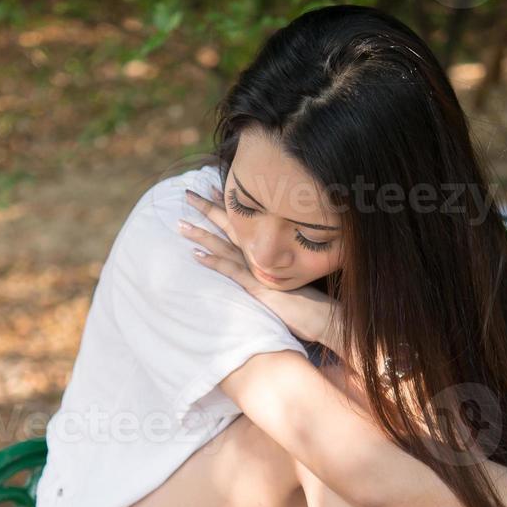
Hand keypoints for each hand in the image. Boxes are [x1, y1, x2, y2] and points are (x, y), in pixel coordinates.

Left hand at [179, 187, 333, 344]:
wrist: (326, 318)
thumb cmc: (311, 304)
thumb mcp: (290, 282)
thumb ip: (278, 270)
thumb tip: (269, 264)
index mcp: (269, 251)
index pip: (244, 223)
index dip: (229, 205)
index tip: (215, 189)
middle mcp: (263, 255)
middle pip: (231, 226)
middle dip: (209, 208)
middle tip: (189, 193)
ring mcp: (260, 269)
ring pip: (225, 245)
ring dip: (201, 234)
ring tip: (180, 223)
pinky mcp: (258, 286)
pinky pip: (232, 271)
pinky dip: (214, 262)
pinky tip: (196, 255)